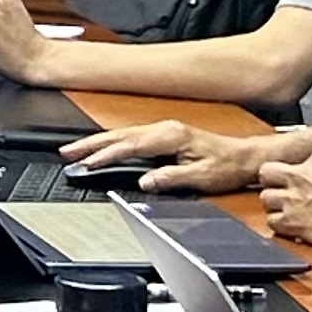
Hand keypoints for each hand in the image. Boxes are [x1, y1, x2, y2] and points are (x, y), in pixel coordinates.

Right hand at [59, 117, 274, 194]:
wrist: (245, 157)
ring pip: (122, 134)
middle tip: (66, 152)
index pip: (130, 146)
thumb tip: (145, 181)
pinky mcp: (164, 136)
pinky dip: (112, 142)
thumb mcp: (202, 177)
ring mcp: (163, 131)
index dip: (106, 155)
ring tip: (75, 150)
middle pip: (119, 135)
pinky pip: (131, 137)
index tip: (86, 164)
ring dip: (98, 142)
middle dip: (90, 144)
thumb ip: (171, 178)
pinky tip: (102, 147)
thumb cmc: (228, 166)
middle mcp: (164, 129)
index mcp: (171, 136)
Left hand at [258, 150, 311, 247]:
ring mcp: (292, 198)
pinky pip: (271, 221)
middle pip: (267, 172)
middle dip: (271, 181)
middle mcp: (300, 175)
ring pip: (265, 197)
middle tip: (280, 190)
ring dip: (274, 204)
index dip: (299, 173)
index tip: (305, 182)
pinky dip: (278, 225)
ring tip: (286, 210)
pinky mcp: (290, 221)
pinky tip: (289, 226)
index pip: (297, 160)